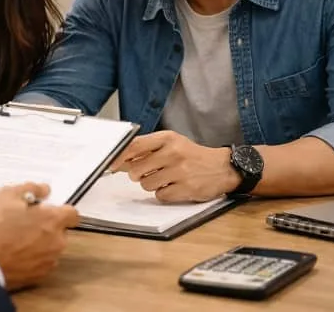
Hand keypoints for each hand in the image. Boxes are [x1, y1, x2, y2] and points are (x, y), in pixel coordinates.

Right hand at [0, 183, 79, 290]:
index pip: (72, 214)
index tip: (46, 208)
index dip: (59, 209)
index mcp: (53, 220)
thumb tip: (42, 189)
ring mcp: (47, 262)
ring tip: (15, 238)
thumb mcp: (7, 195)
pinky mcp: (36, 277)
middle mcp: (56, 242)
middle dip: (46, 226)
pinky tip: (13, 252)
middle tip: (24, 221)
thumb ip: (30, 188)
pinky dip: (31, 258)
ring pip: (50, 248)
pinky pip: (39, 263)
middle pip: (60, 231)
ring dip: (39, 243)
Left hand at [109, 131, 240, 202]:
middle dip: (138, 174)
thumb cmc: (192, 155)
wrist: (223, 167)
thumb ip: (147, 148)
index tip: (110, 164)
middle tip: (150, 172)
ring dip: (152, 184)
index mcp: (167, 138)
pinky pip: (160, 195)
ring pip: (146, 184)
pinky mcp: (185, 188)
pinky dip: (164, 193)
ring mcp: (179, 171)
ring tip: (166, 178)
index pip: (134, 146)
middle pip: (136, 169)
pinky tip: (175, 186)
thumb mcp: (172, 143)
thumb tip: (120, 159)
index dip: (119, 157)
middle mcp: (173, 153)